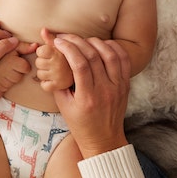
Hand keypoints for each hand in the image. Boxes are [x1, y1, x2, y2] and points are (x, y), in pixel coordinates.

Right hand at [0, 43, 36, 91]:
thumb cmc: (0, 51)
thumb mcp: (12, 46)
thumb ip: (24, 46)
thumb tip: (36, 45)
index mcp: (9, 60)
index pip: (26, 68)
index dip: (22, 64)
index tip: (15, 60)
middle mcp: (2, 71)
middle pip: (19, 76)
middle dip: (16, 72)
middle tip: (8, 64)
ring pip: (13, 82)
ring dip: (11, 78)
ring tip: (4, 69)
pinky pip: (5, 87)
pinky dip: (5, 82)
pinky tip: (0, 75)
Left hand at [35, 27, 73, 91]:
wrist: (87, 79)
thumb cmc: (72, 61)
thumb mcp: (63, 49)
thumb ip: (51, 39)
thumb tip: (43, 29)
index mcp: (62, 52)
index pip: (41, 50)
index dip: (44, 52)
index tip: (53, 54)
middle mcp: (60, 64)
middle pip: (39, 62)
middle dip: (44, 63)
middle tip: (57, 65)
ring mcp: (59, 76)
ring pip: (40, 74)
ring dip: (46, 75)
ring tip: (57, 73)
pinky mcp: (58, 87)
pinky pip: (44, 85)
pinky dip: (47, 85)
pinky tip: (56, 82)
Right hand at [52, 35, 129, 158]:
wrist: (105, 140)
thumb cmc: (81, 125)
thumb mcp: (64, 107)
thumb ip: (58, 84)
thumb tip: (50, 60)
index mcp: (88, 97)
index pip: (79, 64)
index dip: (68, 48)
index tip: (58, 41)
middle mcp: (105, 90)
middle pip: (93, 56)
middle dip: (77, 41)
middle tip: (66, 36)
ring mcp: (118, 86)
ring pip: (110, 54)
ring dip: (95, 42)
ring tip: (82, 39)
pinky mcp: (126, 84)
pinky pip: (123, 59)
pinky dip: (113, 47)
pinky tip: (101, 44)